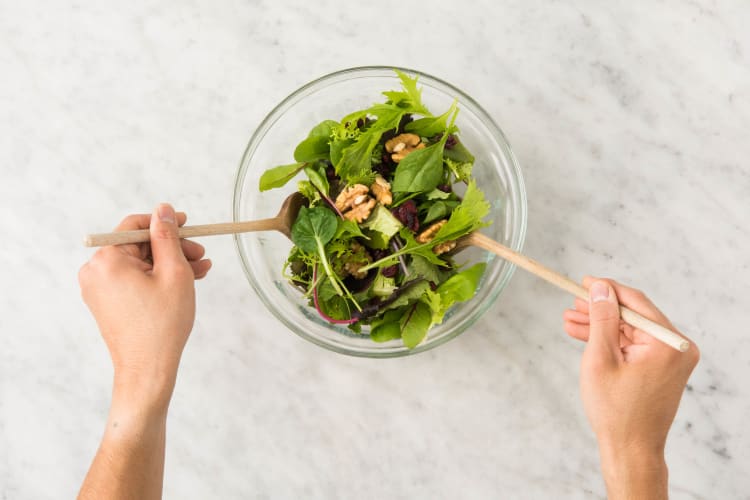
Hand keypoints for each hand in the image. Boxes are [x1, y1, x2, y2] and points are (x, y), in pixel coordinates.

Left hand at [78, 204, 211, 409]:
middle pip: (139, 246)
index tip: (188, 225)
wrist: (148, 369)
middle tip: (200, 255)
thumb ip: (167, 236)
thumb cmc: (162, 324)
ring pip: (140, 264)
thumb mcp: (173, 272)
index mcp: (107, 259)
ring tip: (200, 271)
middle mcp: (95, 271)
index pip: (135, 226)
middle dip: (172, 248)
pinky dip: (157, 279)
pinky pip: (134, 280)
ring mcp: (99, 289)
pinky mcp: (106, 303)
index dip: (165, 223)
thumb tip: (163, 210)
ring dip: (170, 265)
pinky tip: (183, 283)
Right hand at [563, 277, 698, 498]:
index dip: (607, 289)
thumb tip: (600, 288)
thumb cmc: (616, 411)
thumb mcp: (601, 358)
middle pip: (632, 316)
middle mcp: (677, 348)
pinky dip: (610, 342)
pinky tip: (583, 336)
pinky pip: (633, 345)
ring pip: (629, 330)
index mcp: (669, 344)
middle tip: (572, 303)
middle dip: (599, 310)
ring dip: (600, 326)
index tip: (583, 281)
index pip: (636, 302)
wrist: (630, 450)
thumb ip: (601, 319)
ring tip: (569, 321)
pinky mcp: (661, 368)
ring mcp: (671, 359)